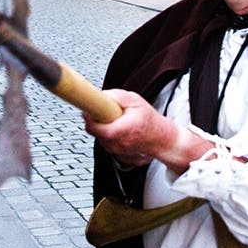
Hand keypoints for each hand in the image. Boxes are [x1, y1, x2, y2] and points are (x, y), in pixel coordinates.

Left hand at [84, 89, 210, 172]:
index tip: (86, 108)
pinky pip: (103, 140)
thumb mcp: (135, 101)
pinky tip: (119, 128)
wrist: (162, 140)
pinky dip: (107, 133)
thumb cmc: (150, 121)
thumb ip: (117, 96)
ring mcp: (114, 150)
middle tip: (106, 110)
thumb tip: (101, 95)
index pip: (93, 126)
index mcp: (119, 130)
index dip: (87, 115)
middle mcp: (115, 143)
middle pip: (93, 129)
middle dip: (96, 118)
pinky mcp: (114, 153)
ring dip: (102, 125)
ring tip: (117, 120)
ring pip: (97, 135)